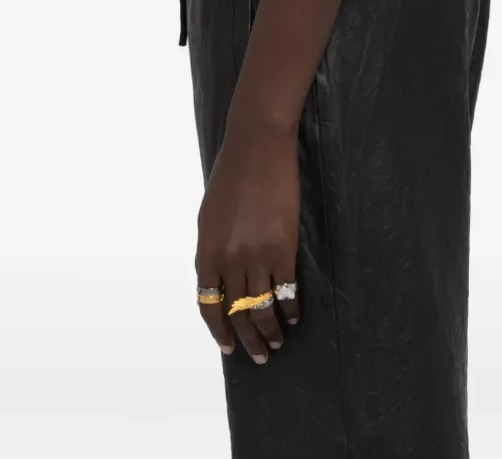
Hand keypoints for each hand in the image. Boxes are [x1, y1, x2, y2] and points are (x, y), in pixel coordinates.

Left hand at [196, 118, 301, 363]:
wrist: (257, 147)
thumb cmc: (230, 176)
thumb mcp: (209, 217)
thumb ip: (211, 251)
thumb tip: (218, 280)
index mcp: (207, 252)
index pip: (209, 305)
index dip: (218, 330)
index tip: (227, 346)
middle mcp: (230, 261)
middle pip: (237, 313)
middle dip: (248, 339)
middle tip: (258, 355)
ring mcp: (258, 256)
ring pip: (262, 307)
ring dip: (270, 330)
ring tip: (278, 342)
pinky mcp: (284, 248)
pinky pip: (287, 290)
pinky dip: (290, 307)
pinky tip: (294, 315)